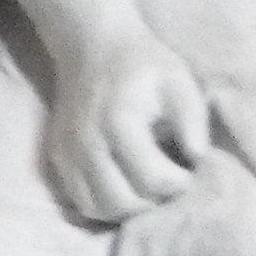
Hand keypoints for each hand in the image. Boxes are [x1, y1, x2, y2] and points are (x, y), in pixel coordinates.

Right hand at [47, 31, 211, 223]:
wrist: (93, 46)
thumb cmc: (144, 64)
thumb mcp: (179, 81)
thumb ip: (193, 121)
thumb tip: (198, 159)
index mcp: (120, 123)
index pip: (151, 179)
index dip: (178, 184)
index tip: (189, 171)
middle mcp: (87, 143)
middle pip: (122, 202)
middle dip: (153, 201)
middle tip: (169, 184)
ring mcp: (67, 153)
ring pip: (97, 208)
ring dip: (128, 209)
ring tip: (148, 189)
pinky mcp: (57, 158)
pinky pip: (79, 200)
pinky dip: (104, 204)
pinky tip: (124, 187)